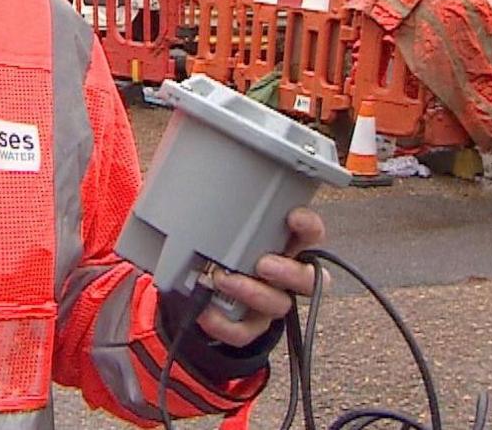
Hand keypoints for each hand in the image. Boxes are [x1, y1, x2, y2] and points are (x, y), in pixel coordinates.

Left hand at [196, 207, 327, 347]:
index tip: (293, 216)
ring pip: (278, 304)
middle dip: (288, 271)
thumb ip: (216, 201)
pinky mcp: (251, 327)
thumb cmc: (220, 248)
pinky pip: (244, 332)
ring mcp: (271, 303)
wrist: (205, 290)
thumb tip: (180, 160)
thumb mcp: (222, 222)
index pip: (311, 234)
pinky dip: (224, 324)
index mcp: (286, 243)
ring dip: (253, 293)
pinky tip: (205, 312)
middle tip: (263, 264)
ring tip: (223, 280)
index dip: (309, 226)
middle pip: (307, 277)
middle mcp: (285, 276)